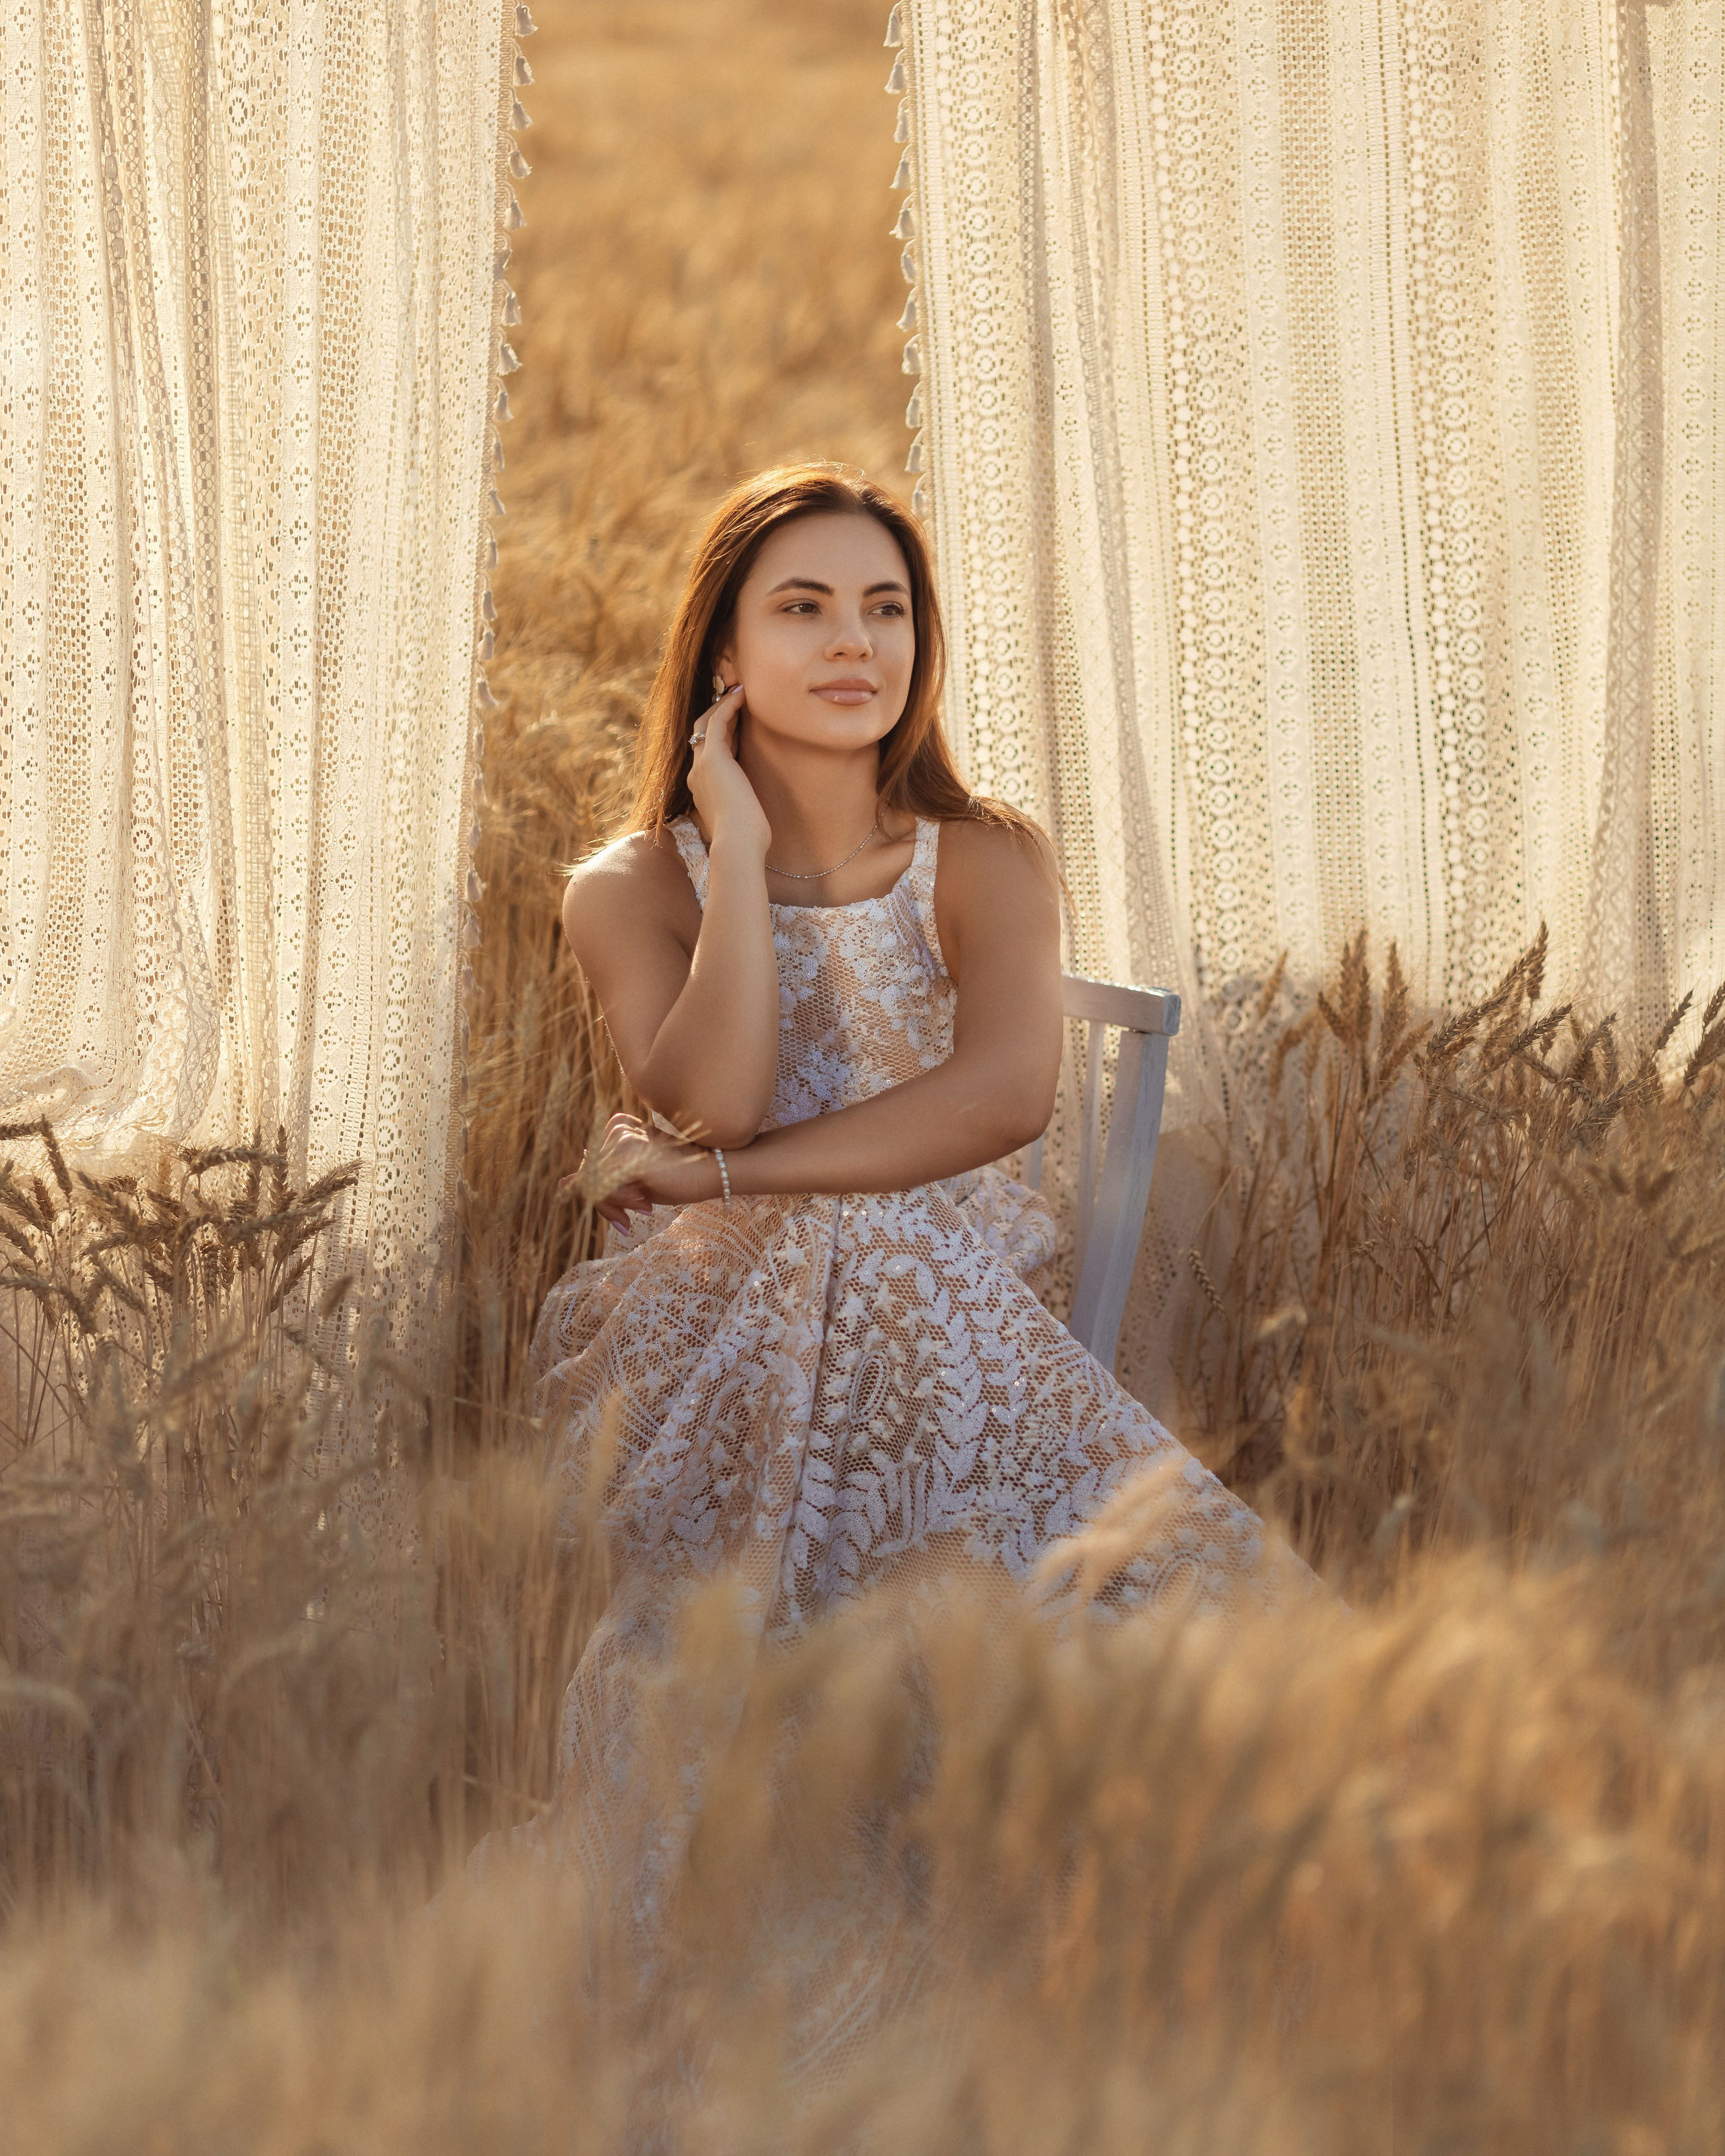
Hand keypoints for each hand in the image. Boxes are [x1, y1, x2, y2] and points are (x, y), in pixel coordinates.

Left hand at [561, 1113, 727, 1228]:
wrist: (714, 1170)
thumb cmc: (680, 1177)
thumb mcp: (636, 1182)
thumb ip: (601, 1182)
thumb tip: (561, 1185)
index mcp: (618, 1127)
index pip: (590, 1171)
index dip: (604, 1197)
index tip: (624, 1216)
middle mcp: (615, 1129)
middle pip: (588, 1179)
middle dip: (608, 1204)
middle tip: (635, 1214)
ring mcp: (620, 1139)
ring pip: (594, 1186)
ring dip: (618, 1204)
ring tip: (646, 1204)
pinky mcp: (628, 1154)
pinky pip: (604, 1190)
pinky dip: (620, 1203)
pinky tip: (645, 1202)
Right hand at [687, 682, 770, 857]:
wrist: (739, 843)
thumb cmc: (747, 837)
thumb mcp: (744, 812)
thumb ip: (743, 799)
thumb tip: (754, 798)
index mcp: (702, 787)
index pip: (709, 751)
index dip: (724, 732)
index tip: (740, 719)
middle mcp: (696, 773)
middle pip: (703, 733)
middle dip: (719, 714)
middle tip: (737, 697)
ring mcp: (701, 764)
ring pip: (706, 724)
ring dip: (723, 704)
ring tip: (741, 689)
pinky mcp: (712, 757)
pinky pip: (718, 721)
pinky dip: (729, 705)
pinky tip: (742, 694)